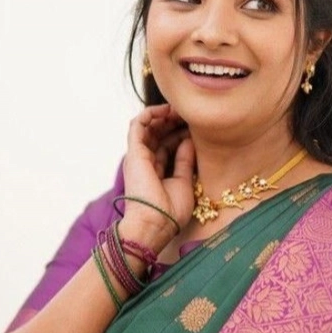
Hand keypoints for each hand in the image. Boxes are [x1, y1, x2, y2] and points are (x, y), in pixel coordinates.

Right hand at [121, 105, 195, 250]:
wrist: (155, 224)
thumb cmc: (170, 212)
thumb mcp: (184, 182)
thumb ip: (185, 161)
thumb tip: (189, 140)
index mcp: (156, 171)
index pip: (167, 145)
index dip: (180, 133)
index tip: (197, 127)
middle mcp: (145, 162)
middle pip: (157, 133)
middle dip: (173, 121)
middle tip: (190, 113)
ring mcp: (138, 157)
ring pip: (148, 126)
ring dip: (163, 115)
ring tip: (180, 109)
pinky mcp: (134, 153)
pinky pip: (138, 125)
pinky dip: (150, 114)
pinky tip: (167, 110)